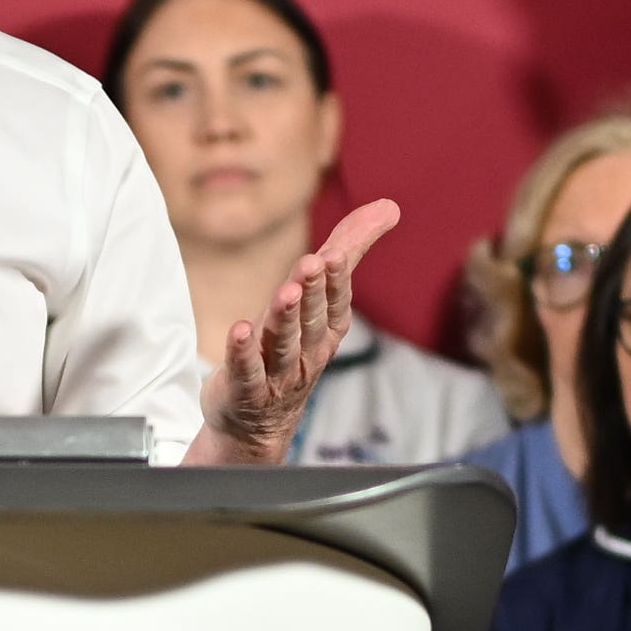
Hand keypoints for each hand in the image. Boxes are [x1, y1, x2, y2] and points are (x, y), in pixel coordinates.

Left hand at [199, 204, 404, 457]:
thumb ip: (348, 251)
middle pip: (311, 319)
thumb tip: (389, 207)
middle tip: (313, 263)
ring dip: (285, 317)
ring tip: (286, 291)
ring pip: (284, 343)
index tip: (334, 254)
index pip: (336, 302)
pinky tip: (241, 329)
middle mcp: (307, 352)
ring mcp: (277, 375)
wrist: (256, 424)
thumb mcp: (320, 300)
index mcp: (327, 330)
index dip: (335, 280)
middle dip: (314, 291)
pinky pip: (246, 370)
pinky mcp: (244, 390)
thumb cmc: (291, 350)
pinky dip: (243, 351)